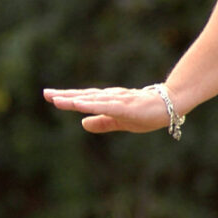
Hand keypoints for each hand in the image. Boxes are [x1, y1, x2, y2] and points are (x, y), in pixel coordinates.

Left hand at [43, 86, 169, 133]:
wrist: (172, 105)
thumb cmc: (146, 112)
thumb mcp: (119, 121)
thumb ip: (101, 122)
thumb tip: (82, 124)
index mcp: (107, 101)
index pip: (83, 98)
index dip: (66, 97)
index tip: (49, 95)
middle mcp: (110, 98)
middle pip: (84, 96)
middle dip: (64, 95)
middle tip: (46, 93)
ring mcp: (118, 101)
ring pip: (92, 100)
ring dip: (74, 100)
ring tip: (57, 100)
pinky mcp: (126, 107)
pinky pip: (106, 106)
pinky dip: (91, 106)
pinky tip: (79, 105)